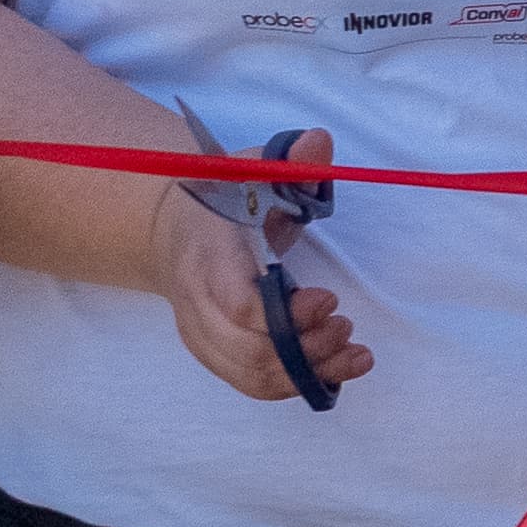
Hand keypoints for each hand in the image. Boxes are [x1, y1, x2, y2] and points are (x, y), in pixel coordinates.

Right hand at [161, 180, 368, 403]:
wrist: (172, 228)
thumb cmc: (222, 197)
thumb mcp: (252, 168)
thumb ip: (290, 161)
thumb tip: (319, 141)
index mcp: (208, 255)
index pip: (239, 305)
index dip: (287, 316)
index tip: (330, 299)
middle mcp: (197, 302)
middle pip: (248, 351)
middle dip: (306, 349)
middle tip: (347, 326)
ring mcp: (201, 333)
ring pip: (250, 376)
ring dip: (308, 373)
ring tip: (354, 352)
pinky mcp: (213, 353)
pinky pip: (250, 383)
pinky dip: (295, 385)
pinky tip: (335, 369)